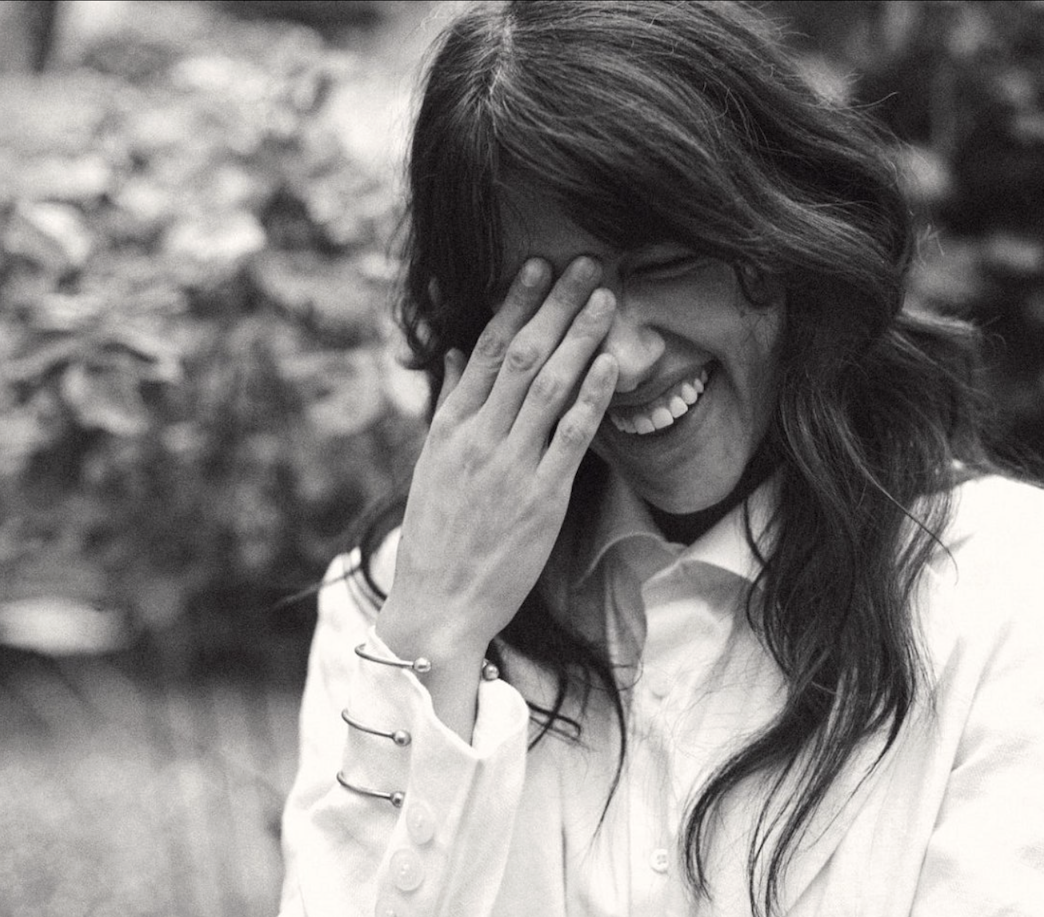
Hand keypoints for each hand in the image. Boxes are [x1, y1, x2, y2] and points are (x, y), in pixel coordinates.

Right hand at [376, 256, 617, 661]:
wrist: (437, 605)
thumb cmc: (437, 537)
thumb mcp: (432, 464)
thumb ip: (450, 404)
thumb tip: (456, 351)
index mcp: (450, 426)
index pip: (485, 349)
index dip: (516, 305)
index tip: (538, 265)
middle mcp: (479, 438)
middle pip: (522, 356)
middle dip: (556, 306)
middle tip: (586, 264)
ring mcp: (510, 467)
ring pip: (548, 387)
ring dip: (580, 339)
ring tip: (605, 299)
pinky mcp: (541, 499)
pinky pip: (569, 438)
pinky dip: (591, 398)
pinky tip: (611, 364)